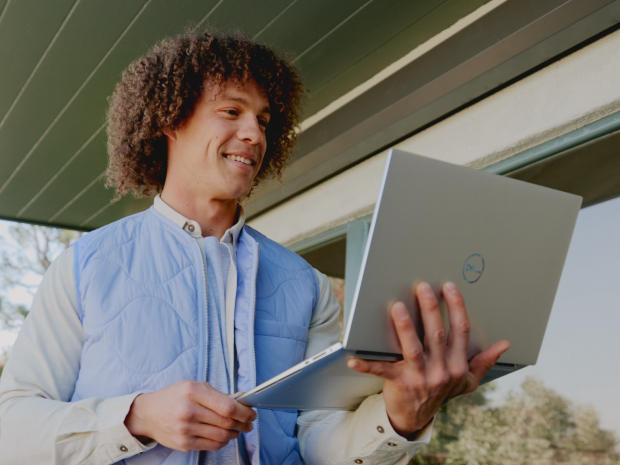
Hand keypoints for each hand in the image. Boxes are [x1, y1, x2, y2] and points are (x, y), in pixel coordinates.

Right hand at [124, 380, 256, 450]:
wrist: (148, 414)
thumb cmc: (174, 397)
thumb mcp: (195, 387)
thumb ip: (218, 394)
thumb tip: (241, 400)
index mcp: (193, 391)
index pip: (227, 406)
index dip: (244, 412)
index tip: (251, 413)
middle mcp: (189, 411)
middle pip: (227, 422)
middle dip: (243, 424)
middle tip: (248, 423)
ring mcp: (186, 429)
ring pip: (222, 435)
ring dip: (235, 433)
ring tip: (237, 429)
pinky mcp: (184, 443)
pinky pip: (212, 445)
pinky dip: (223, 441)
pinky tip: (224, 435)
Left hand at [347, 281, 509, 436]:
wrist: (416, 416)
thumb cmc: (441, 391)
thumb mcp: (467, 380)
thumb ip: (484, 360)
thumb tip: (504, 344)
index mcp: (458, 365)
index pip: (460, 331)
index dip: (457, 307)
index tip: (449, 286)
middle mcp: (441, 371)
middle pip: (437, 335)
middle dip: (431, 309)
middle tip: (423, 287)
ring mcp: (420, 378)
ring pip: (413, 348)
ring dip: (405, 327)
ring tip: (397, 307)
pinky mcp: (399, 383)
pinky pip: (381, 370)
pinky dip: (366, 363)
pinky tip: (352, 356)